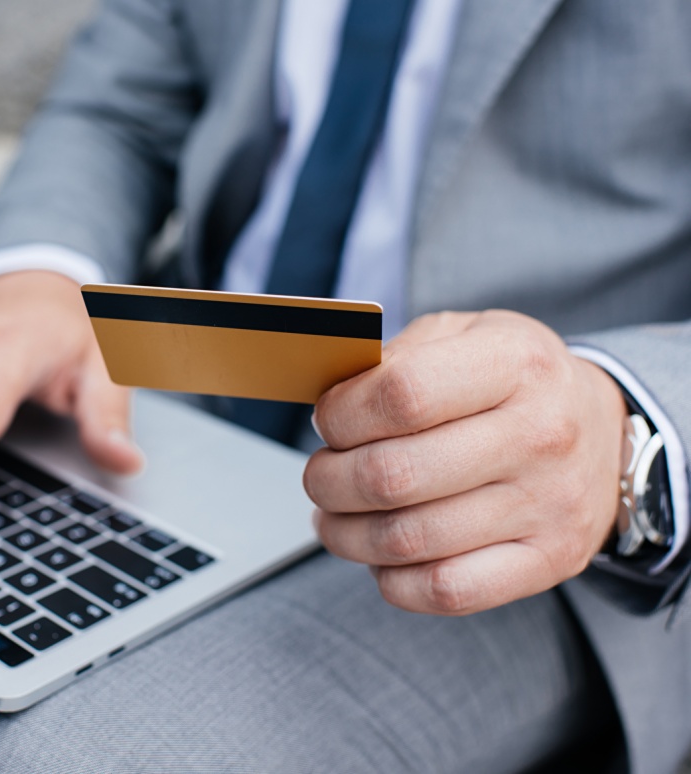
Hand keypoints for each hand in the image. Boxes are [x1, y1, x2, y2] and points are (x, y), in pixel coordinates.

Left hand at [306, 310, 626, 615]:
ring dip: (346, 534)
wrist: (605, 429)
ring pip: (407, 540)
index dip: (341, 415)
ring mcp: (549, 505)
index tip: (327, 420)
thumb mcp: (464, 334)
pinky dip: (392, 580)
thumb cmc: (513, 381)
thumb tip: (327, 399)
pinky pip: (445, 591)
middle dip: (328, 480)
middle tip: (320, 474)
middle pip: (392, 476)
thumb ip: (395, 357)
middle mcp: (540, 435)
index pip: (400, 396)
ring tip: (334, 515)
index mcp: (515, 364)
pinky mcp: (549, 561)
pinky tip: (381, 555)